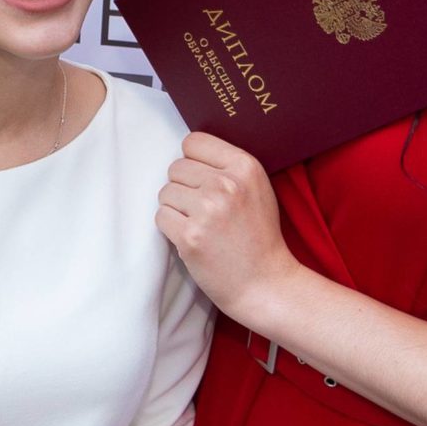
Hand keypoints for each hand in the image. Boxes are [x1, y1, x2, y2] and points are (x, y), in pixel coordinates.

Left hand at [156, 133, 294, 320]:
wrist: (265, 284)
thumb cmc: (259, 237)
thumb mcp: (257, 189)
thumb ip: (228, 167)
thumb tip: (187, 151)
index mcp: (245, 166)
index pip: (193, 142)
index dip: (192, 161)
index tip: (201, 179)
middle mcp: (226, 184)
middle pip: (176, 167)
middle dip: (184, 188)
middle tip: (203, 210)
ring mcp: (207, 210)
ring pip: (165, 192)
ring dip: (176, 209)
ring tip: (199, 225)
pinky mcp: (190, 236)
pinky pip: (161, 217)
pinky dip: (171, 229)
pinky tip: (192, 239)